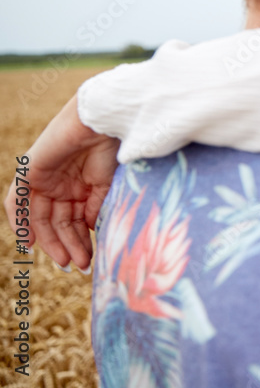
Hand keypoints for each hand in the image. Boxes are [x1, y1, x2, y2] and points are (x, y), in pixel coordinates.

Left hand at [4, 94, 119, 269]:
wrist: (103, 123)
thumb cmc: (112, 148)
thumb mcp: (108, 186)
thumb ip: (95, 209)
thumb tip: (90, 232)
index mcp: (81, 187)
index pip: (74, 221)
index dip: (80, 242)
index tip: (90, 261)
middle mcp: (61, 185)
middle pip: (58, 223)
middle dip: (68, 245)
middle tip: (80, 264)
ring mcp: (45, 179)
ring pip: (42, 219)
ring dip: (53, 241)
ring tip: (68, 259)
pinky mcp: (30, 172)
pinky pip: (18, 202)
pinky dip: (21, 222)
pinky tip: (31, 242)